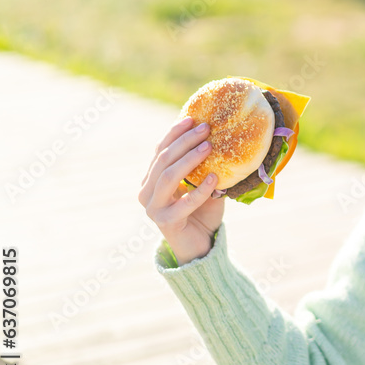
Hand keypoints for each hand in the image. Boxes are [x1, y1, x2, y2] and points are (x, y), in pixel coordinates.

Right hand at [138, 116, 224, 265]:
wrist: (200, 245)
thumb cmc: (202, 212)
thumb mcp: (202, 184)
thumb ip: (203, 166)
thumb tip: (217, 138)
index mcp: (152, 179)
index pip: (160, 151)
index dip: (174, 133)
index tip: (192, 119)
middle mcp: (147, 191)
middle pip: (163, 160)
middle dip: (185, 141)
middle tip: (205, 129)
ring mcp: (153, 207)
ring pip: (168, 176)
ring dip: (190, 159)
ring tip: (209, 147)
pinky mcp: (165, 222)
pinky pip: (184, 202)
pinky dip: (200, 189)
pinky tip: (215, 179)